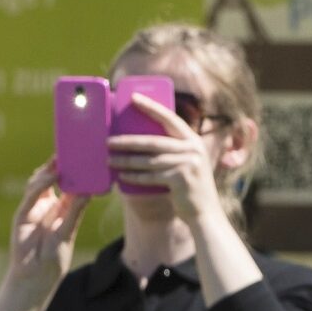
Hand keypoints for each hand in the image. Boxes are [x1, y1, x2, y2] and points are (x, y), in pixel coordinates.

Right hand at [0, 161, 88, 310]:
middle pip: (54, 178)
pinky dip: (40, 184)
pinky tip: (50, 176)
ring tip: (62, 159)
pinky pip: (31, 195)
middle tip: (73, 148)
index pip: (71, 183)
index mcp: (63, 208)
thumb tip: (87, 190)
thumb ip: (74, 211)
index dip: (77, 169)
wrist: (34, 277)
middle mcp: (48, 204)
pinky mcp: (23, 214)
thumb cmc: (54, 258)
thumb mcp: (68, 232)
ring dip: (50, 170)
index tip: (87, 154)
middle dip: (61, 164)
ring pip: (40, 182)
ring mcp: (34, 208)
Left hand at [112, 94, 220, 223]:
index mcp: (193, 140)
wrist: (204, 212)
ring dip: (126, 160)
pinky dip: (134, 177)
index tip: (133, 98)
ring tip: (109, 160)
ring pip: (148, 160)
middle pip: (153, 142)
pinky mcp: (181, 179)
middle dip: (128, 141)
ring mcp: (188, 164)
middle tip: (108, 141)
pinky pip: (150, 177)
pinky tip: (121, 176)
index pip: (169, 119)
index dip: (151, 107)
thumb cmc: (188, 186)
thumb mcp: (185, 163)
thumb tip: (137, 142)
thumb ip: (171, 151)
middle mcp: (192, 149)